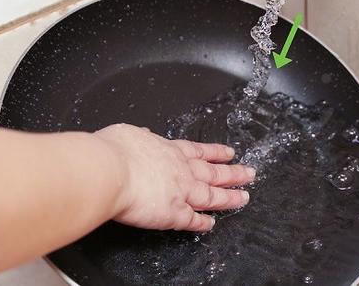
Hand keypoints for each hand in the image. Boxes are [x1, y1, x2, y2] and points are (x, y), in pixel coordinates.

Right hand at [95, 124, 254, 231]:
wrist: (109, 170)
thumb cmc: (114, 151)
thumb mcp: (129, 133)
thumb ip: (141, 136)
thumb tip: (144, 134)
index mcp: (170, 150)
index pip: (200, 151)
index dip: (216, 153)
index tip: (230, 153)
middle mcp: (181, 171)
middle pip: (214, 173)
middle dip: (234, 173)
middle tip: (250, 174)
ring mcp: (180, 192)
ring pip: (212, 196)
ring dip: (229, 198)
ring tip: (243, 198)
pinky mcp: (173, 213)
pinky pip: (193, 220)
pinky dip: (203, 223)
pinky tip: (210, 225)